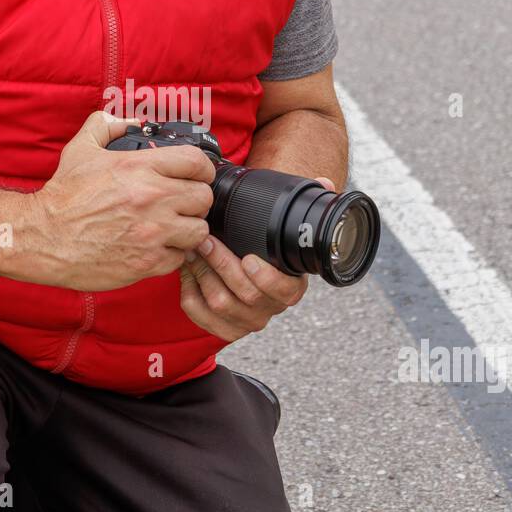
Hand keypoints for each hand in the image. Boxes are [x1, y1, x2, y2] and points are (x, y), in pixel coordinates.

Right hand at [0, 111, 215, 290]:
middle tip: (181, 204)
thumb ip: (106, 126)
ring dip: (188, 229)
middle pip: (203, 197)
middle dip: (195, 200)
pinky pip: (181, 257)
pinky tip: (155, 247)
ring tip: (171, 228)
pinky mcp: (148, 261)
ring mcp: (152, 232)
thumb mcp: (81, 149)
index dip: (201, 168)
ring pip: (199, 230)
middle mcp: (151, 198)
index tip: (197, 175)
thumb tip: (129, 122)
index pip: (196, 162)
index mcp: (140, 167)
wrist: (42, 237)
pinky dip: (172, 254)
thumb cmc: (62, 196)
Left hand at [178, 177, 334, 343]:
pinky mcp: (222, 327)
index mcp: (290, 287)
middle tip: (206, 240)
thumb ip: (303, 205)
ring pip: (220, 303)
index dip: (266, 278)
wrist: (248, 270)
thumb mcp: (283, 229)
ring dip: (203, 273)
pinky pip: (200, 315)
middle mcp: (270, 308)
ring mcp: (245, 321)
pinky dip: (189, 291)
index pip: (283, 291)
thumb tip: (324, 183)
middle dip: (222, 264)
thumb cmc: (264, 247)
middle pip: (246, 295)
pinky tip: (187, 270)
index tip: (249, 258)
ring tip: (193, 249)